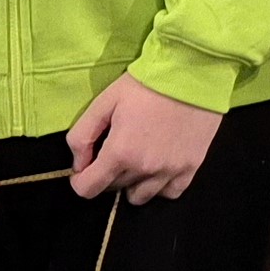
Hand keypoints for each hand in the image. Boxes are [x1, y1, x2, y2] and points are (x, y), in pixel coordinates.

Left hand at [68, 74, 222, 204]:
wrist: (191, 73)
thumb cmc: (146, 84)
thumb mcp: (104, 102)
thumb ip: (82, 136)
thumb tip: (78, 165)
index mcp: (120, 152)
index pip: (88, 189)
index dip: (81, 180)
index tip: (86, 167)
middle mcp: (144, 168)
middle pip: (114, 189)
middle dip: (108, 174)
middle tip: (115, 149)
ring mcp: (170, 171)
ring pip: (140, 196)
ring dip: (133, 182)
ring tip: (138, 160)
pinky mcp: (191, 167)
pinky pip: (169, 193)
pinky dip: (160, 185)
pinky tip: (159, 166)